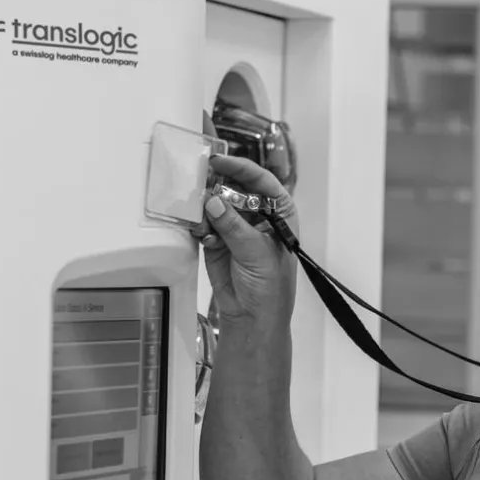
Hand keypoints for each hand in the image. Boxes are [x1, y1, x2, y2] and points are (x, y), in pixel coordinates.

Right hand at [200, 154, 299, 324]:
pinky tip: (204, 236)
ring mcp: (236, 226)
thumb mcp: (256, 253)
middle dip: (217, 186)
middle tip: (200, 184)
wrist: (252, 317)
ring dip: (206, 208)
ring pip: (216, 203)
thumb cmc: (271, 288)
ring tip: (202, 219)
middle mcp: (257, 215)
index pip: (261, 181)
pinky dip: (200, 226)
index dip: (241, 168)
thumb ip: (234, 227)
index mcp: (279, 212)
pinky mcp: (217, 239)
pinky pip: (204, 223)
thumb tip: (214, 202)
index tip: (220, 162)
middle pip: (234, 188)